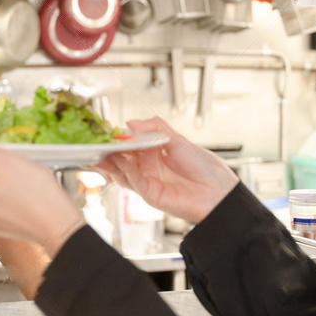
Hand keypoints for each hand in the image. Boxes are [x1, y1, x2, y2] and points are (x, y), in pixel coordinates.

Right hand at [95, 117, 237, 223]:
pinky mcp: (149, 193)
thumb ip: (156, 127)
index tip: (105, 130)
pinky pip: (131, 180)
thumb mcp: (179, 139)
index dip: (117, 137)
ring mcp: (147, 180)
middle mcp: (149, 166)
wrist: (219, 193)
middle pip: (121, 157)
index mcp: (155, 152)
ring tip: (99, 150)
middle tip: (95, 140)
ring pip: (121, 170)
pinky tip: (116, 160)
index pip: (129, 143)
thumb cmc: (206, 168)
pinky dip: (121, 170)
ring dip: (108, 160)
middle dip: (107, 149)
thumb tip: (132, 122)